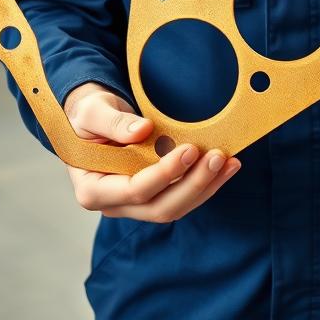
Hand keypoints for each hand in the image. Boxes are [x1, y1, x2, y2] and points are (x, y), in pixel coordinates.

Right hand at [63, 82, 239, 222]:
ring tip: (230, 163)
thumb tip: (143, 131)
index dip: (166, 172)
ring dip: (205, 187)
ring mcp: (134, 204)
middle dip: (193, 184)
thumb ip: (113, 122)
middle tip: (218, 157)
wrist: (92, 118)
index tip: (191, 149)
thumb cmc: (88, 115)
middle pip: (160, 207)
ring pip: (175, 207)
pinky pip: (181, 196)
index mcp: (93, 190)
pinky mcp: (152, 195)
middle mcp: (114, 205)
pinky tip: (226, 167)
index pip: (136, 189)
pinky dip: (204, 183)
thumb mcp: (92, 111)